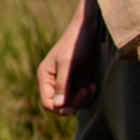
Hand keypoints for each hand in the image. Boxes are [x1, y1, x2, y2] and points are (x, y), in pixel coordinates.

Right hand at [38, 0, 99, 114]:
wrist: (90, 29)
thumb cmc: (76, 42)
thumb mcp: (67, 63)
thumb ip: (62, 84)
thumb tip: (58, 105)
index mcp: (45, 76)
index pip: (47, 102)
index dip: (58, 109)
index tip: (73, 110)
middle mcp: (54, 81)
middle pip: (62, 105)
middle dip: (75, 102)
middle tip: (85, 91)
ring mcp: (67, 82)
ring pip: (73, 103)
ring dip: (83, 99)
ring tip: (91, 87)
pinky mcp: (79, 81)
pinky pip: (82, 96)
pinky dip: (88, 94)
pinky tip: (94, 85)